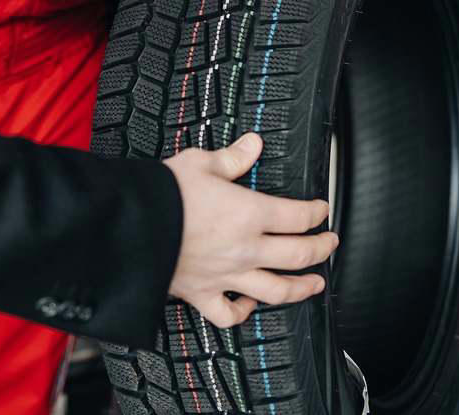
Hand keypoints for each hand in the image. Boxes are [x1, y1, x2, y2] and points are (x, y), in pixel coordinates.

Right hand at [164, 133, 338, 327]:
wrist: (128, 226)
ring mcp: (226, 276)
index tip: (321, 209)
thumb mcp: (200, 163)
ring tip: (314, 284)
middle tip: (330, 244)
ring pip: (277, 290)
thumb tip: (253, 144)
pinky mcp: (202, 294)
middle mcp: (245, 249)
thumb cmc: (162, 194)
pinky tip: (249, 303)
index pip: (298, 216)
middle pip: (299, 255)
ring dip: (302, 288)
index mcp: (249, 213)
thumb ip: (232, 157)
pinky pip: (230, 314)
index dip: (316, 212)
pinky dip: (244, 311)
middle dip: (322, 249)